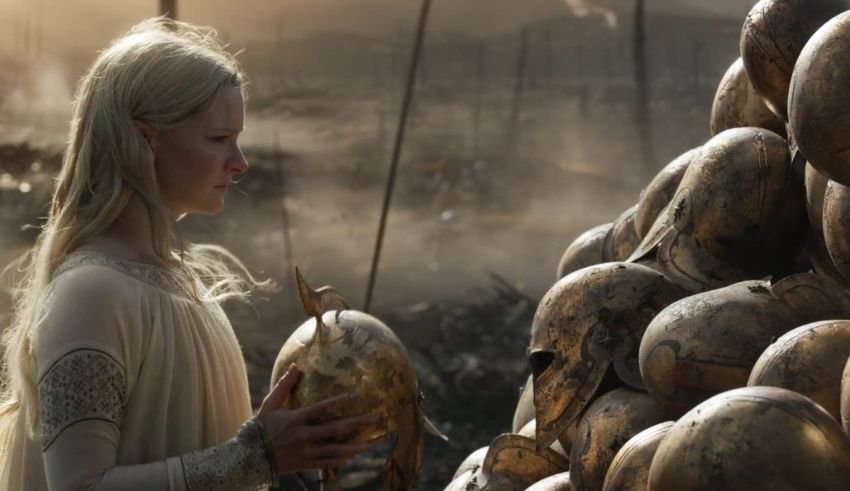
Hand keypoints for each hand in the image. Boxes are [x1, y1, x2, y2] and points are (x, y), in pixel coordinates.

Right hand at [257, 363, 376, 473]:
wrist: (251, 456)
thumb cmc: (261, 427)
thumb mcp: (270, 404)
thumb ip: (284, 386)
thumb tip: (295, 366)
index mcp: (296, 419)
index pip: (322, 408)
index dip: (339, 401)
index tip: (355, 396)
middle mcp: (304, 436)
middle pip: (335, 429)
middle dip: (357, 424)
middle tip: (374, 419)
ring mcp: (305, 452)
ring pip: (335, 450)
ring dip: (354, 448)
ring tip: (369, 445)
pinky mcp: (305, 464)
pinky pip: (326, 464)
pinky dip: (340, 461)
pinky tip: (351, 457)